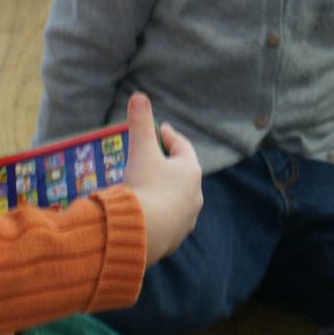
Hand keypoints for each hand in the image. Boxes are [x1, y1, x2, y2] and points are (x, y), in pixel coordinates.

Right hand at [121, 92, 201, 263]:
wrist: (140, 233)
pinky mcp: (174, 238)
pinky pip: (167, 221)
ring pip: (176, 200)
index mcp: (190, 172)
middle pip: (182, 175)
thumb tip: (139, 95)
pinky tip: (145, 214)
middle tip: (151, 159)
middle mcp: (194, 196)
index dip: (169, 136)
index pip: (182, 147)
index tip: (160, 130)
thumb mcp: (141, 150)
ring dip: (164, 193)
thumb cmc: (144, 186)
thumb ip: (140, 122)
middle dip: (167, 165)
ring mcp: (186, 219)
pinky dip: (158, 214)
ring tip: (145, 188)